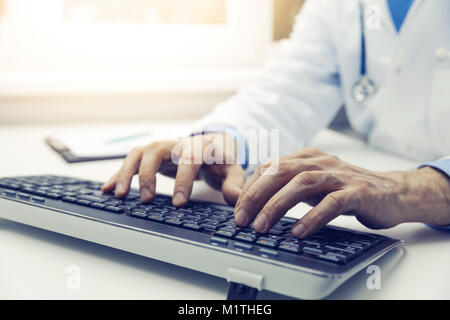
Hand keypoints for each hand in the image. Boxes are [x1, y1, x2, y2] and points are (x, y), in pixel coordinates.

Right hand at [101, 133, 245, 205]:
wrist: (211, 145)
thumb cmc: (220, 159)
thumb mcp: (232, 170)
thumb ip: (234, 184)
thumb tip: (237, 199)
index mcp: (198, 147)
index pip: (189, 159)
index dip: (183, 180)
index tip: (179, 203)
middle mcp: (176, 144)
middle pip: (155, 150)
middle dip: (148, 174)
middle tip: (146, 200)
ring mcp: (160, 148)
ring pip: (138, 153)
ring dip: (126, 172)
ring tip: (118, 195)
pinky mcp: (150, 156)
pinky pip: (130, 161)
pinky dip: (117, 174)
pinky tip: (106, 189)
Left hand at [234, 147, 449, 237]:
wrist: (393, 192)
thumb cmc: (347, 190)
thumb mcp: (314, 184)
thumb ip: (290, 186)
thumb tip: (256, 201)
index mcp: (308, 157)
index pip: (271, 166)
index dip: (251, 186)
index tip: (237, 208)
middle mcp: (321, 162)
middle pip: (281, 171)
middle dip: (256, 195)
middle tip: (241, 218)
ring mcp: (340, 176)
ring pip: (302, 183)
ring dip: (277, 205)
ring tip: (261, 226)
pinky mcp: (358, 192)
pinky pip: (332, 203)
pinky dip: (312, 216)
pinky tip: (298, 231)